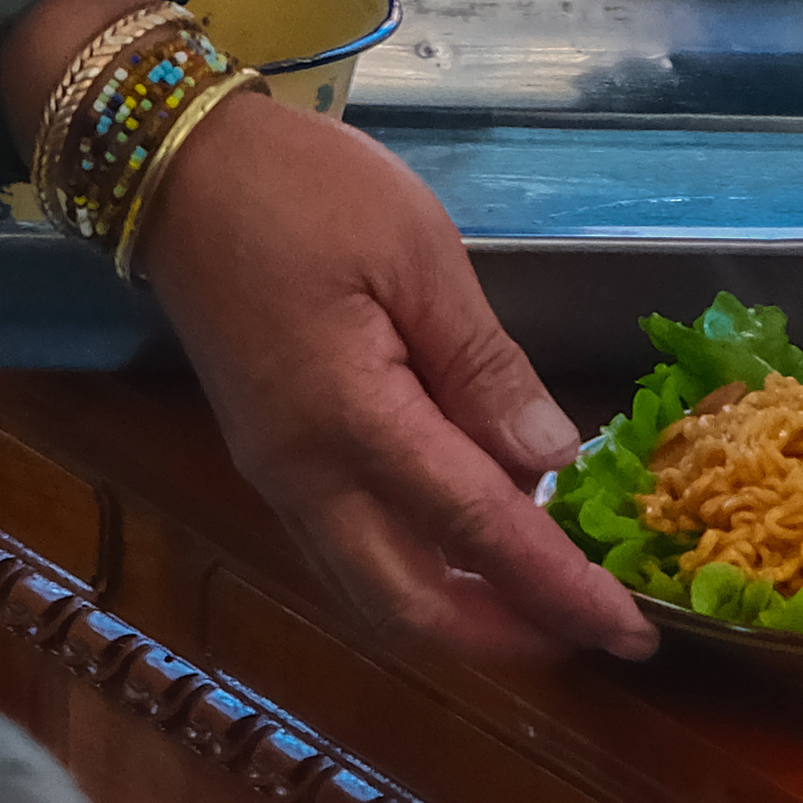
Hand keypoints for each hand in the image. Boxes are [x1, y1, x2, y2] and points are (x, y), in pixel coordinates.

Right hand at [138, 88, 645, 661]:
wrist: (174, 169)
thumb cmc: (303, 191)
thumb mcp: (418, 254)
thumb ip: (483, 367)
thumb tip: (550, 459)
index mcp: (349, 421)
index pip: (476, 529)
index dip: (557, 586)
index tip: (628, 631)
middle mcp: (305, 476)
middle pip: (409, 605)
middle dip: (504, 633)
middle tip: (588, 627)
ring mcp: (279, 476)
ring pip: (372, 588)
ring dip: (458, 612)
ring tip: (542, 596)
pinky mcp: (270, 460)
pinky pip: (349, 548)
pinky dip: (418, 568)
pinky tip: (469, 539)